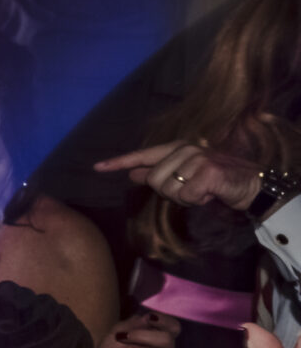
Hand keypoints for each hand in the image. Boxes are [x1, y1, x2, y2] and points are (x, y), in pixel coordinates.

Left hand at [94, 141, 265, 210]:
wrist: (251, 184)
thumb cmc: (215, 181)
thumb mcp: (184, 175)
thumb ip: (159, 172)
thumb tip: (132, 173)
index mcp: (176, 148)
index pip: (142, 155)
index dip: (119, 162)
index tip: (97, 167)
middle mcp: (185, 149)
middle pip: (154, 180)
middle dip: (171, 192)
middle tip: (192, 188)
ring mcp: (196, 158)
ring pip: (169, 190)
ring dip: (185, 197)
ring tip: (203, 189)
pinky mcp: (207, 172)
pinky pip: (187, 196)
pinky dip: (198, 200)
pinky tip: (211, 193)